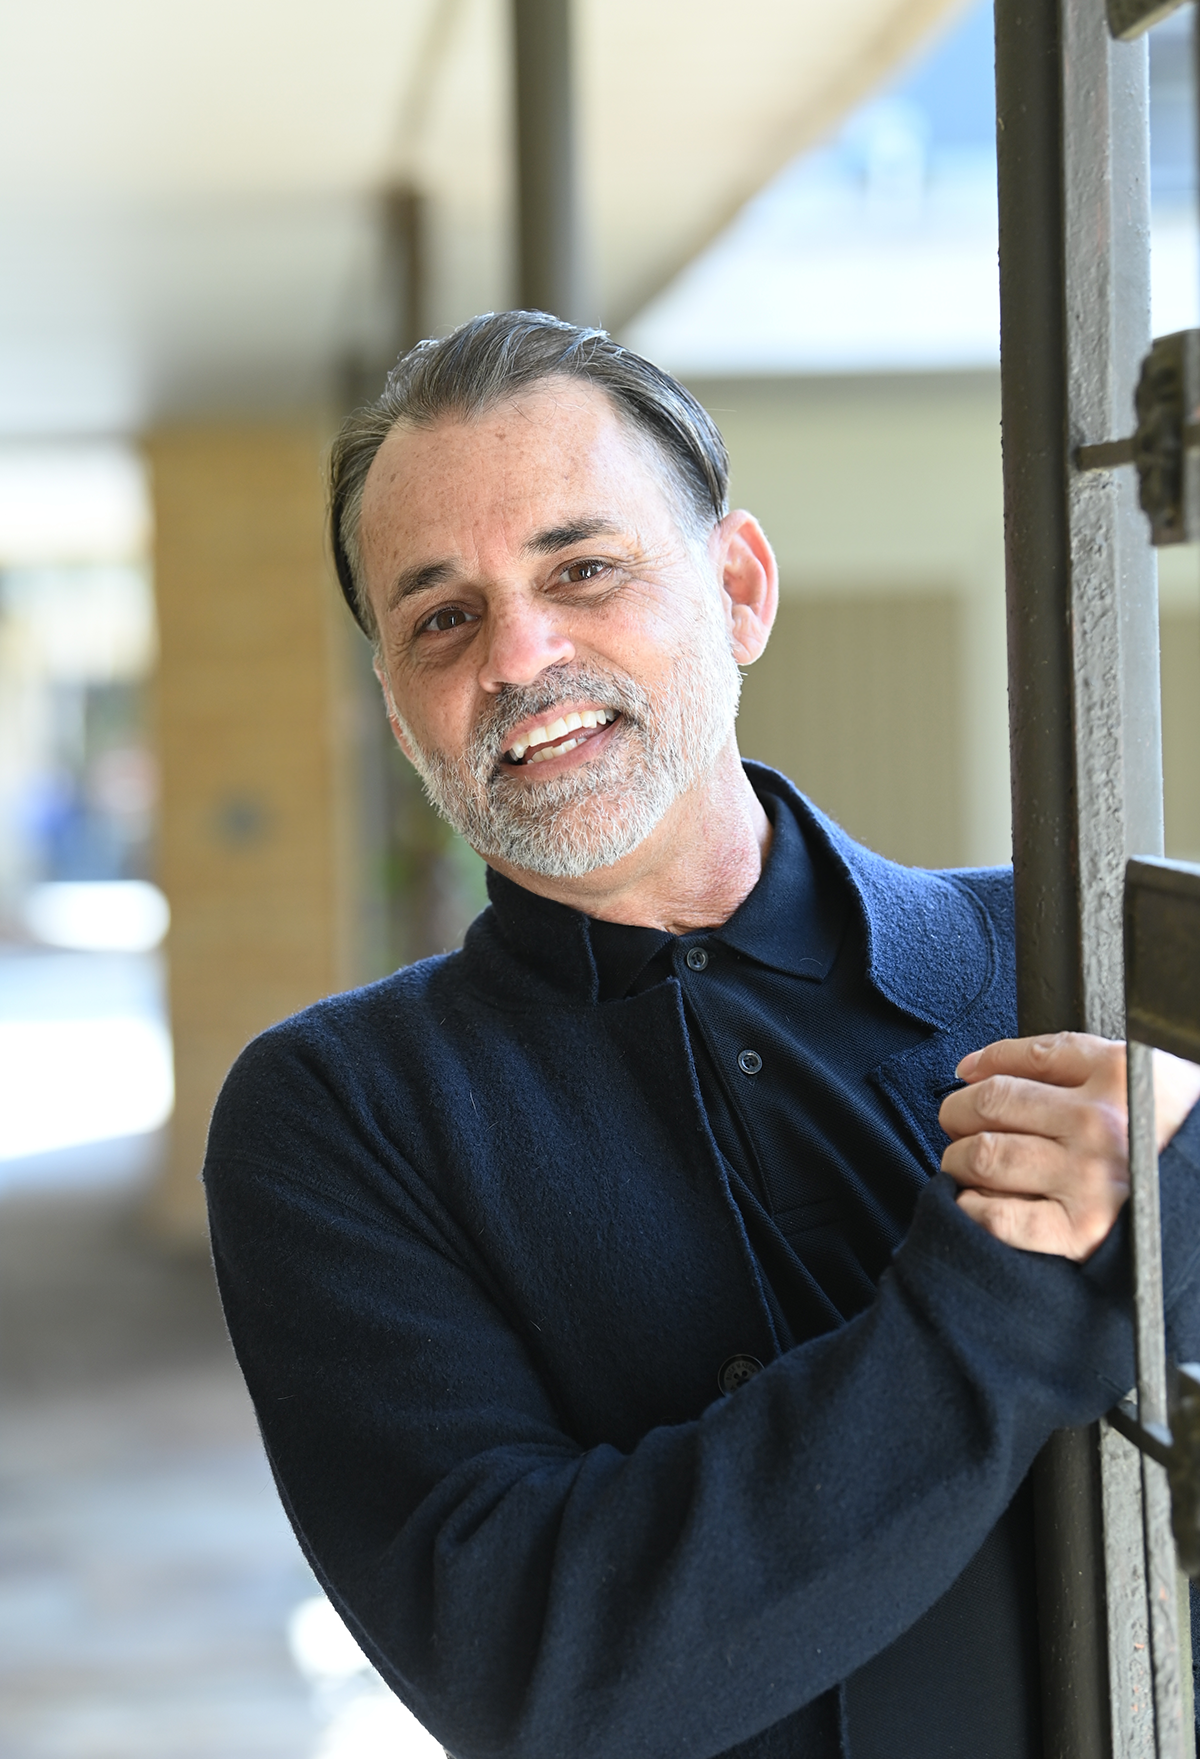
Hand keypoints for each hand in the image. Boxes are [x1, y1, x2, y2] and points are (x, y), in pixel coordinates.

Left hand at [938, 1033, 1199, 1260]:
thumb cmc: (1173, 1137)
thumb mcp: (1138, 1076)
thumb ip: (1066, 1060)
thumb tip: (975, 1065)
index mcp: (1115, 1074)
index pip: (1021, 1058)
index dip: (982, 1067)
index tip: (969, 1077)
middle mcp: (1098, 1123)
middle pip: (989, 1104)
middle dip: (958, 1112)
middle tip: (960, 1125)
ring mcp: (1088, 1179)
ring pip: (984, 1155)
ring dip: (959, 1159)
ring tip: (967, 1163)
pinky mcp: (1081, 1231)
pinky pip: (999, 1216)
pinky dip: (973, 1207)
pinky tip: (978, 1201)